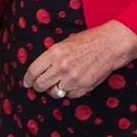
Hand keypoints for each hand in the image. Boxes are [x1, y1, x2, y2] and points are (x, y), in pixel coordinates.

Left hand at [22, 20, 136, 99]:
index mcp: (54, 53)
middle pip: (41, 85)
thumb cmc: (88, 41)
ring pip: (54, 92)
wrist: (110, 45)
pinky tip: (73, 83)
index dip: (28, 79)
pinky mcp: (83, 87)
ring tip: (60, 83)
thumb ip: (52, 56)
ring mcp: (72, 78)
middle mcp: (61, 67)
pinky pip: (69, 96)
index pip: (33, 71)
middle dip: (38, 87)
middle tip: (40, 86)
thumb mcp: (65, 43)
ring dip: (55, 90)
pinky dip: (69, 92)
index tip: (26, 83)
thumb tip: (40, 70)